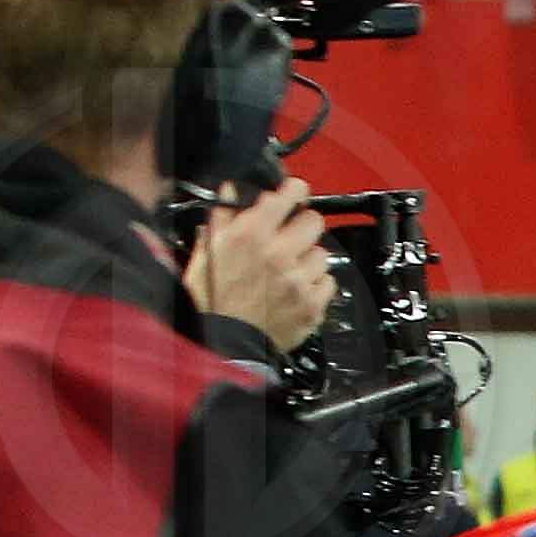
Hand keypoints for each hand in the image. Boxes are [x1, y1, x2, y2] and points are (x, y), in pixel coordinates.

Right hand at [186, 174, 332, 352]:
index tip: (295, 194)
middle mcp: (279, 254)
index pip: (290, 194)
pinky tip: (298, 289)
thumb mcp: (208, 253)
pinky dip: (316, 285)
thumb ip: (222, 218)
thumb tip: (232, 192)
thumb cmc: (212, 301)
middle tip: (291, 237)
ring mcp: (299, 281)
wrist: (223, 345)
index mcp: (251, 234)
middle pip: (314, 221)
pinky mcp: (312, 305)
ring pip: (321, 254)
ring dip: (308, 259)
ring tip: (290, 270)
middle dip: (303, 226)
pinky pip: (328, 282)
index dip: (294, 191)